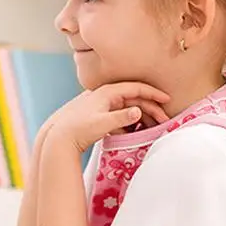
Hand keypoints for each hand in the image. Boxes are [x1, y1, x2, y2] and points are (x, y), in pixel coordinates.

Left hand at [45, 82, 170, 152]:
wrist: (58, 137)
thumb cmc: (79, 129)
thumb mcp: (103, 124)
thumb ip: (122, 118)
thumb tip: (138, 112)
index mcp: (106, 93)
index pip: (135, 88)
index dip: (153, 93)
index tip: (167, 100)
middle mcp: (104, 96)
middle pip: (133, 98)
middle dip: (150, 108)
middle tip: (164, 120)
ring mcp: (100, 105)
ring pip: (127, 107)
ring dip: (141, 116)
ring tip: (153, 127)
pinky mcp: (97, 115)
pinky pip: (118, 116)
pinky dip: (129, 122)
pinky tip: (135, 131)